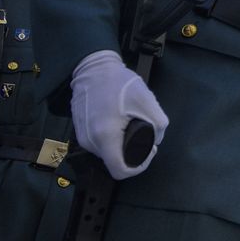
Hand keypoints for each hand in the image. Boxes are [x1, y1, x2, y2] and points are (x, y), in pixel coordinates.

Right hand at [71, 50, 167, 179]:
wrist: (93, 69)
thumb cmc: (119, 83)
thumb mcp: (148, 102)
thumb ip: (159, 126)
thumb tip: (155, 141)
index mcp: (105, 137)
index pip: (120, 171)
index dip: (139, 167)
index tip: (149, 150)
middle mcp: (90, 141)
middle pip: (115, 162)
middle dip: (134, 154)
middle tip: (146, 136)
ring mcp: (82, 137)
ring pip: (107, 153)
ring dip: (123, 146)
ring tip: (132, 126)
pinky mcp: (80, 131)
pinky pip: (99, 144)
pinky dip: (113, 139)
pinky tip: (120, 124)